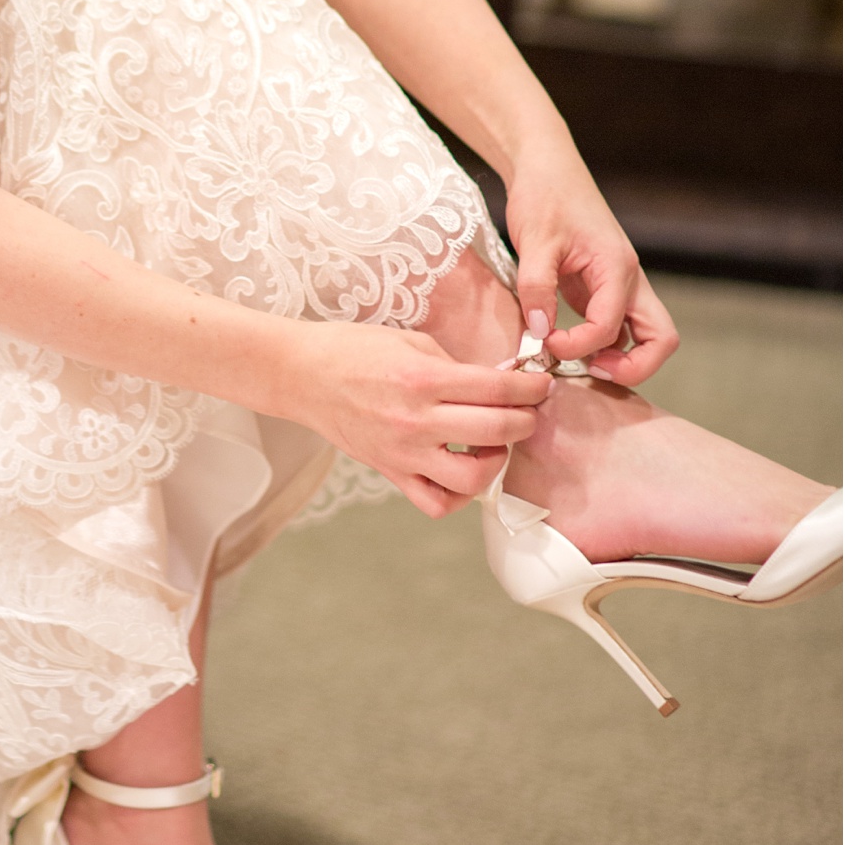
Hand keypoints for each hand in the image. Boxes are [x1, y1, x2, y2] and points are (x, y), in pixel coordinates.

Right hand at [305, 322, 552, 518]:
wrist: (302, 375)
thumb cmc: (353, 349)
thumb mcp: (409, 341)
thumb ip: (454, 365)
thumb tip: (495, 383)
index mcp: (422, 378)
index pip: (498, 389)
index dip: (531, 388)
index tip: (541, 385)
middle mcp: (416, 420)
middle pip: (498, 430)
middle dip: (526, 419)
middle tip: (528, 410)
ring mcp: (404, 453)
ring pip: (473, 478)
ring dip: (497, 461)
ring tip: (494, 443)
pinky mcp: (391, 472)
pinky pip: (436, 502)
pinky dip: (458, 495)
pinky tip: (461, 471)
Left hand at [505, 145, 677, 385]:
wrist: (547, 169)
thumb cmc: (544, 197)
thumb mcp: (534, 241)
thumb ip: (537, 288)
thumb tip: (540, 333)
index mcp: (617, 267)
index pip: (611, 326)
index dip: (578, 345)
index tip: (544, 342)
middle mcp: (628, 280)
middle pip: (660, 339)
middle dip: (632, 367)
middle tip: (589, 371)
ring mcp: (620, 287)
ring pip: (646, 336)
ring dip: (620, 359)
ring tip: (577, 362)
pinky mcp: (603, 290)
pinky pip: (618, 328)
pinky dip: (601, 345)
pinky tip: (567, 346)